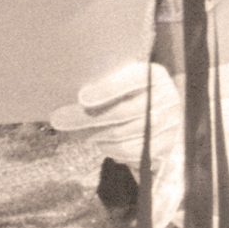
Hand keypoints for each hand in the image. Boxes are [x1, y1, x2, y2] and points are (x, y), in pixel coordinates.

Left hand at [48, 62, 182, 170]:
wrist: (160, 116)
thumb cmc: (131, 94)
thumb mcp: (123, 80)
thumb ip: (103, 82)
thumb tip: (68, 99)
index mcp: (155, 75)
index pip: (132, 79)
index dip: (107, 89)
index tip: (82, 98)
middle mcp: (167, 98)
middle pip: (122, 112)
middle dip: (87, 118)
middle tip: (59, 120)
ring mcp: (169, 124)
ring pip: (123, 134)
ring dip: (95, 135)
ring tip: (76, 132)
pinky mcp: (166, 147)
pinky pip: (131, 153)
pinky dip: (111, 149)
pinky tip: (100, 143)